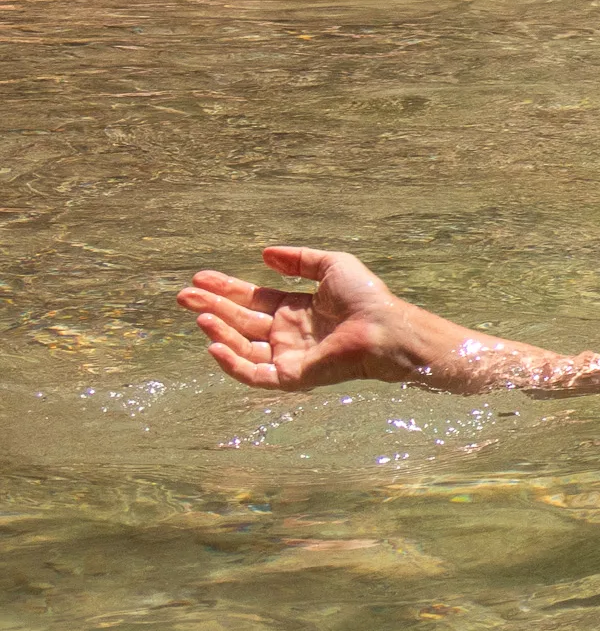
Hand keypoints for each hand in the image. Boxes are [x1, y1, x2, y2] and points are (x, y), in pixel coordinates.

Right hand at [179, 247, 424, 390]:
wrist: (384, 327)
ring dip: (219, 331)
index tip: (200, 278)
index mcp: (296, 309)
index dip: (226, 289)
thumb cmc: (366, 297)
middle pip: (241, 321)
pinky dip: (232, 362)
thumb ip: (299, 260)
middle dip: (212, 307)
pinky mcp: (291, 376)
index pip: (253, 299)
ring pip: (243, 346)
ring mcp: (289, 356)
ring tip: (200, 316)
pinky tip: (214, 344)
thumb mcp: (332, 265)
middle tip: (184, 296)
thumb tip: (265, 254)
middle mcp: (289, 333)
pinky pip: (254, 374)